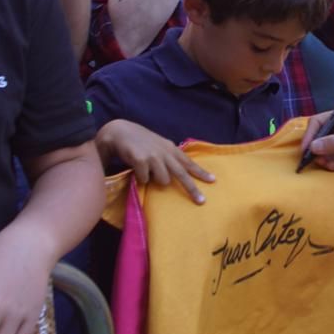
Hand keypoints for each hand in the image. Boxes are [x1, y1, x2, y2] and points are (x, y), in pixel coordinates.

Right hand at [99, 120, 215, 203]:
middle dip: (192, 189)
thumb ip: (169, 155)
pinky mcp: (141, 160)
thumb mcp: (159, 145)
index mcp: (171, 148)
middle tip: (201, 201)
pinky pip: (145, 180)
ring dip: (156, 180)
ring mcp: (154, 156)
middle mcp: (165, 152)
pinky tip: (136, 170)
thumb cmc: (140, 141)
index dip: (200, 172)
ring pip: (163, 180)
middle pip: (182, 174)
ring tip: (147, 171)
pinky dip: (141, 178)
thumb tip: (180, 170)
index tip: (213, 180)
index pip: (188, 162)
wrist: (120, 132)